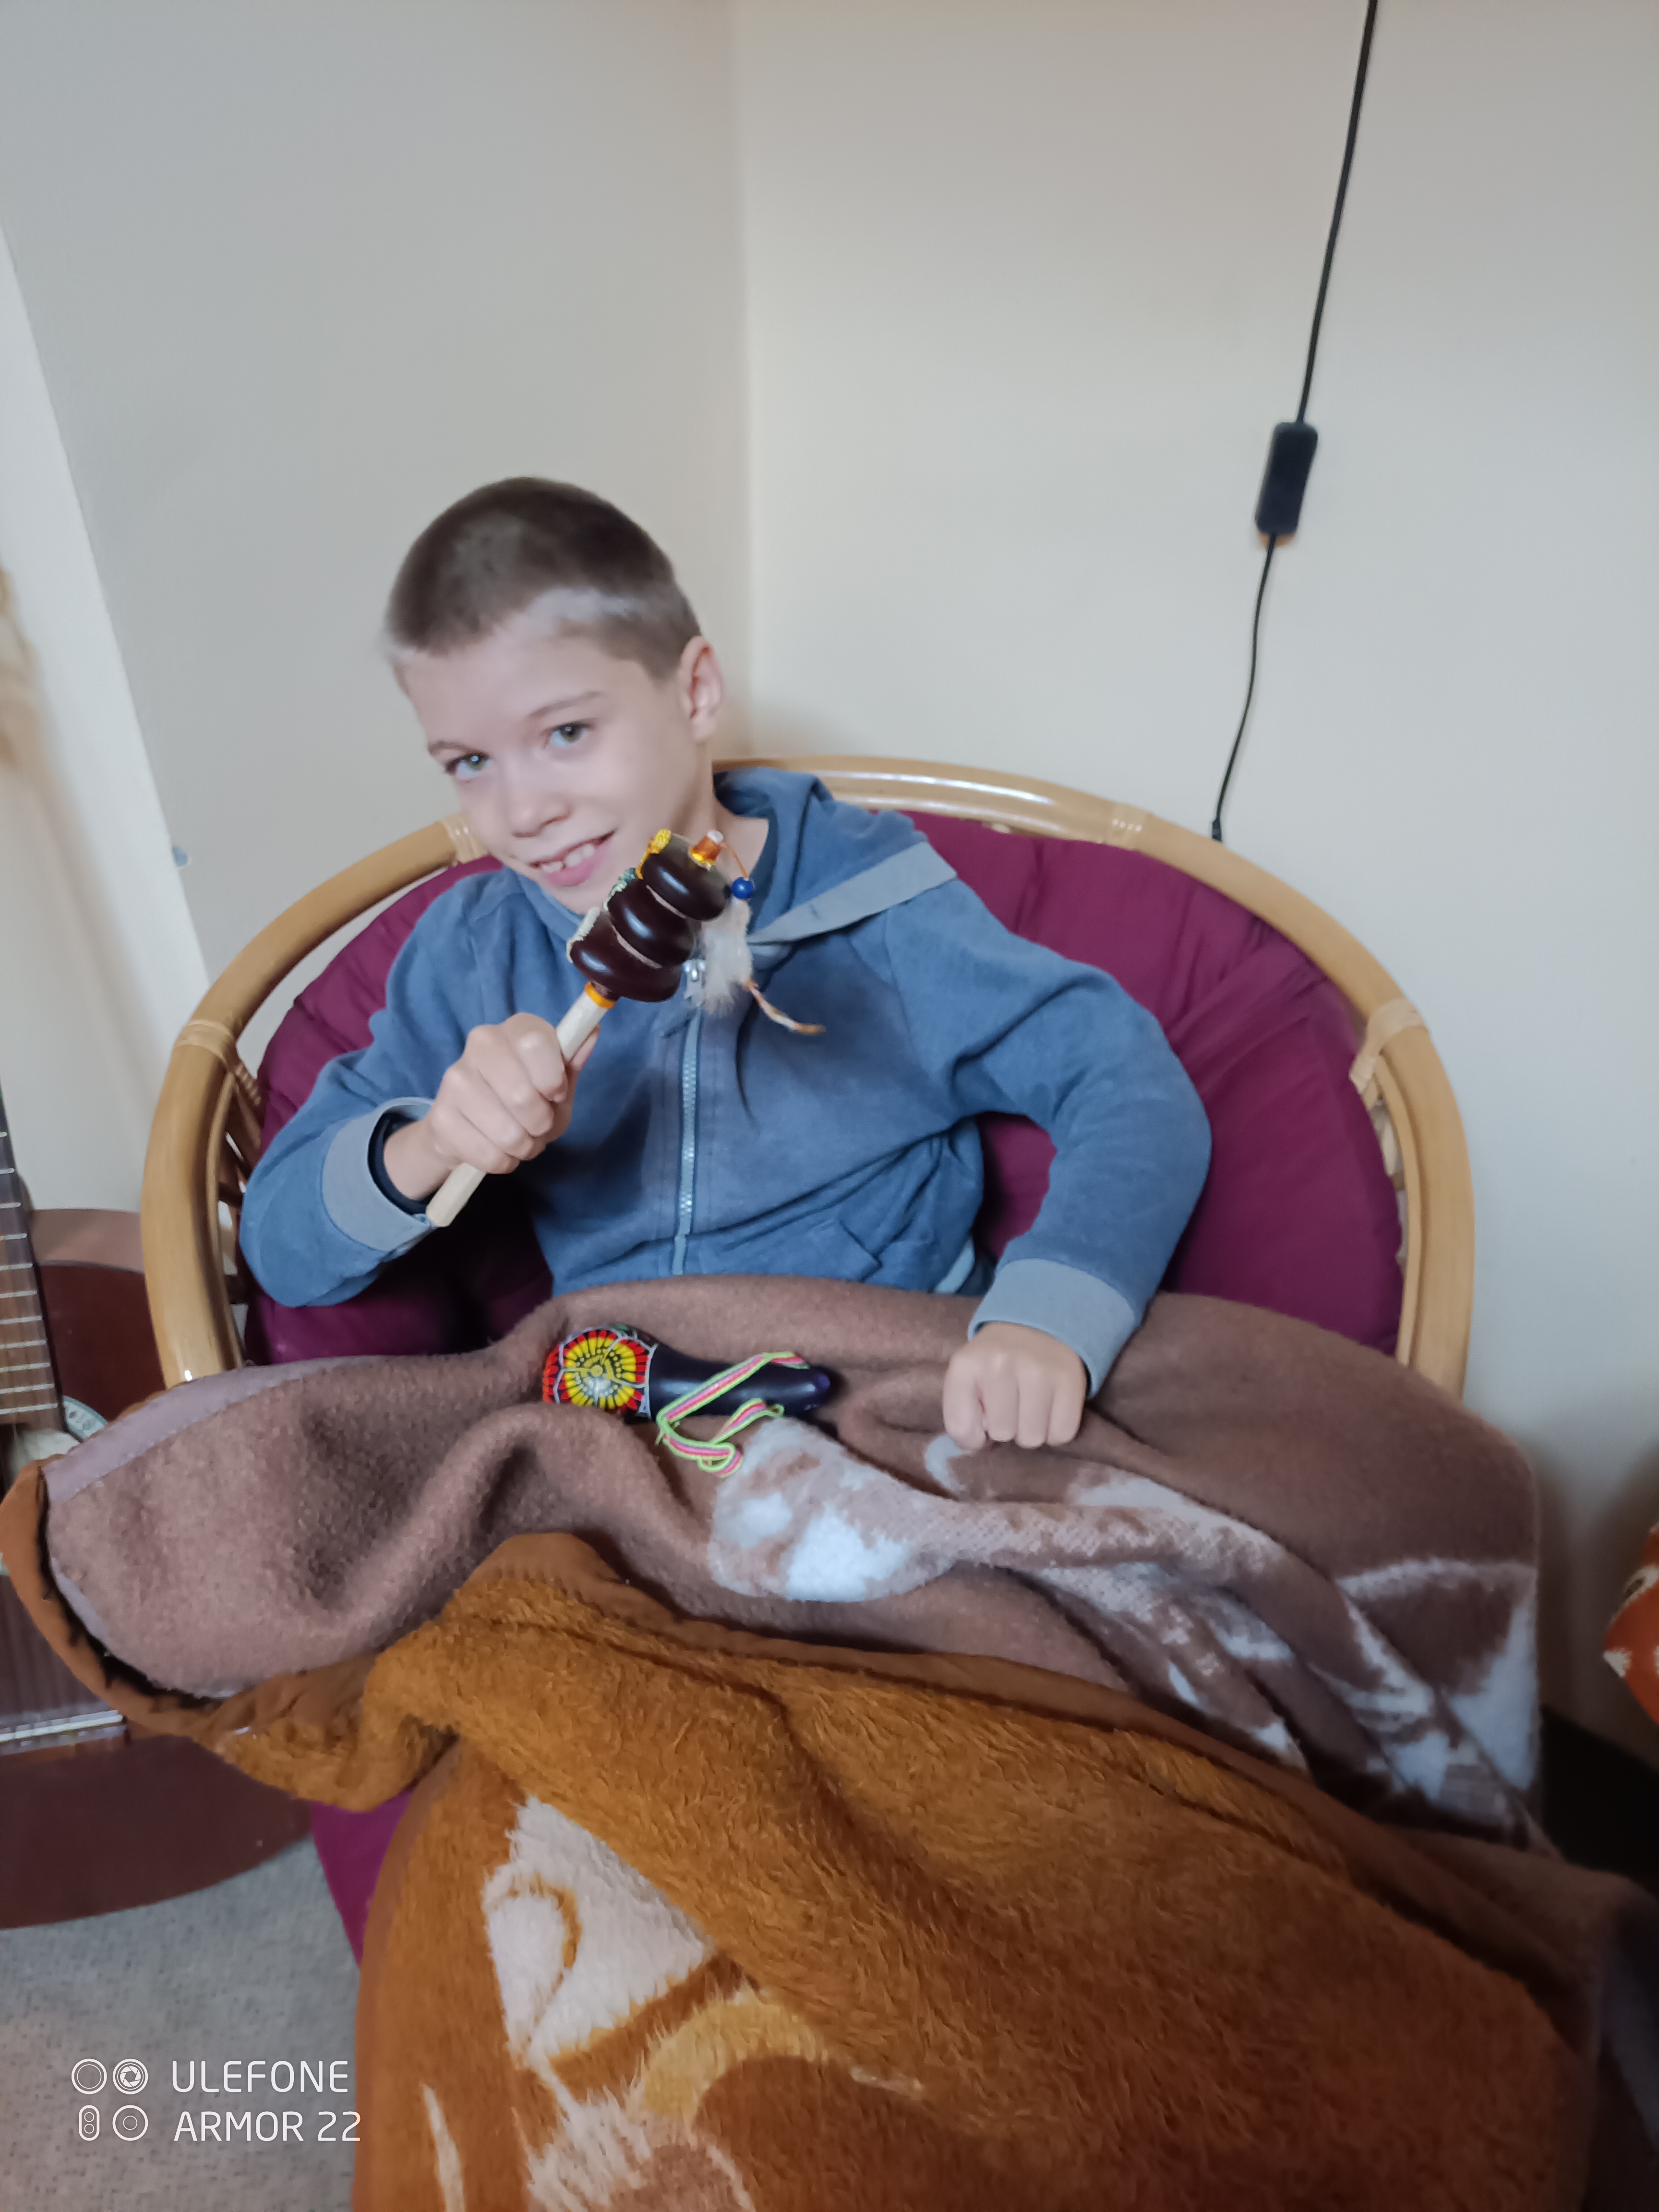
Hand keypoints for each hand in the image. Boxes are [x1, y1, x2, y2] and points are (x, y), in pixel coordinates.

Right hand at [382, 1014, 594, 1199]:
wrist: (470, 1126)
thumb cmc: (526, 1102)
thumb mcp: (556, 1085)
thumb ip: (571, 1065)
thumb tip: (591, 1034)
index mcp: (516, 1029)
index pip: (534, 1043)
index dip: (552, 1077)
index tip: (555, 1094)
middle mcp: (481, 1044)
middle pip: (521, 1094)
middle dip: (540, 1122)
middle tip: (538, 1125)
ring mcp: (455, 1079)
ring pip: (507, 1132)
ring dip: (524, 1146)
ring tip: (520, 1139)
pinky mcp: (441, 1117)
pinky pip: (488, 1155)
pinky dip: (503, 1161)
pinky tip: (498, 1149)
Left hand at [942, 1322, 1087, 1450]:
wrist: (1035, 1328)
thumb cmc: (995, 1364)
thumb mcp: (965, 1381)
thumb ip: (960, 1418)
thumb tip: (975, 1448)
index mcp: (966, 1364)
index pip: (961, 1427)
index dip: (973, 1434)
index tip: (983, 1417)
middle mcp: (1001, 1362)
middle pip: (1002, 1434)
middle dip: (1007, 1427)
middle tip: (1012, 1406)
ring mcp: (1038, 1368)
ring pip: (1033, 1437)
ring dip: (1032, 1431)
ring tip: (1030, 1408)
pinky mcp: (1069, 1378)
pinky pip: (1061, 1433)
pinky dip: (1056, 1431)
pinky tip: (1050, 1410)